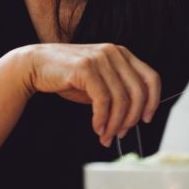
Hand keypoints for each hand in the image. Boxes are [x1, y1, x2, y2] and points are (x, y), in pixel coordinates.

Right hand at [14, 43, 160, 147]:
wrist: (35, 65)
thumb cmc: (67, 76)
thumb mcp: (99, 82)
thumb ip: (117, 93)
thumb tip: (132, 118)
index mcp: (122, 54)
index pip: (151, 77)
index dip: (153, 101)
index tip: (146, 119)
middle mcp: (114, 53)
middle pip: (138, 92)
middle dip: (131, 119)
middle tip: (120, 134)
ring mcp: (100, 58)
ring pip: (120, 99)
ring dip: (114, 123)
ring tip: (105, 135)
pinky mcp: (86, 67)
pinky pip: (103, 100)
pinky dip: (102, 118)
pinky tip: (96, 127)